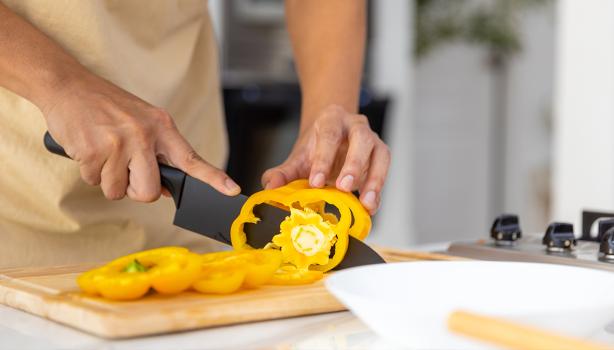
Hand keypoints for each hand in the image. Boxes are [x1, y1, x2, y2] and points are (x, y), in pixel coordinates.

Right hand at [43, 72, 239, 201]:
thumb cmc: (108, 107)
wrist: (68, 86)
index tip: (232, 190)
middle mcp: (143, 135)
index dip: (213, 177)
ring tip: (103, 153)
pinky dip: (90, 172)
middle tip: (126, 173)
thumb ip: (157, 153)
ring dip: (108, 180)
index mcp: (162, 127)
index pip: (191, 158)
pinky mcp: (92, 151)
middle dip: (136, 191)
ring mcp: (118, 143)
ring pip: (117, 191)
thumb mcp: (142, 121)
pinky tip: (89, 149)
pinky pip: (94, 182)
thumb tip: (165, 189)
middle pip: (148, 191)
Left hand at [262, 105, 390, 213]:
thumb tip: (270, 186)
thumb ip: (283, 172)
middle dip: (353, 164)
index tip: (315, 182)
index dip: (323, 159)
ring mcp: (372, 140)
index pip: (329, 136)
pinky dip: (378, 190)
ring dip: (374, 179)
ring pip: (380, 154)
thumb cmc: (316, 148)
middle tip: (344, 187)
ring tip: (366, 202)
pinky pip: (384, 172)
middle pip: (360, 139)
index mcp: (332, 120)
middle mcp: (356, 126)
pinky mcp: (381, 157)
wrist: (333, 136)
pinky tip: (370, 206)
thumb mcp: (298, 157)